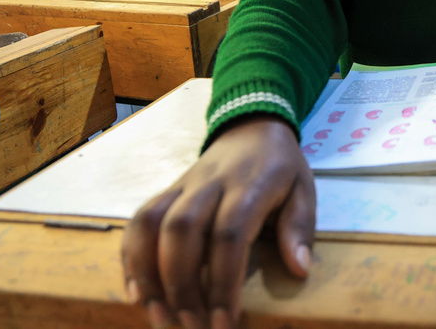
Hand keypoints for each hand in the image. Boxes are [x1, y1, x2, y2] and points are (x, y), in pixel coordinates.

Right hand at [121, 116, 315, 328]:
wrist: (252, 127)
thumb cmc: (280, 166)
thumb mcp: (304, 189)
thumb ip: (299, 227)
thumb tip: (299, 270)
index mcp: (249, 184)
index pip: (229, 233)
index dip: (224, 281)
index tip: (226, 321)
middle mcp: (210, 183)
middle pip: (182, 230)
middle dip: (182, 285)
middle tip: (192, 326)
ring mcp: (183, 185)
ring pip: (151, 224)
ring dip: (149, 275)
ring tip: (161, 317)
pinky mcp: (166, 191)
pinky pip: (138, 220)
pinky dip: (131, 258)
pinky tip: (137, 293)